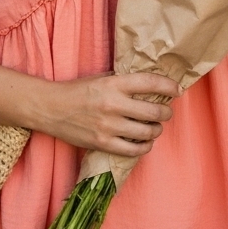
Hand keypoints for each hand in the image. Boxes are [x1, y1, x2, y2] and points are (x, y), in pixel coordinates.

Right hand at [42, 72, 181, 157]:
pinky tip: (144, 142)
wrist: (51, 108)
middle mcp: (113, 104)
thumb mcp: (101, 78)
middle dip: (166, 112)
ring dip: (156, 130)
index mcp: (114, 83)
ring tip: (155, 127)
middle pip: (154, 111)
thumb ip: (123, 82)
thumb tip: (150, 86)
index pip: (150, 83)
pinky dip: (144, 146)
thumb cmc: (77, 91)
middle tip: (166, 111)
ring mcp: (109, 126)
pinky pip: (134, 150)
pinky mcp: (103, 143)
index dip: (169, 86)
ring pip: (147, 132)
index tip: (177, 90)